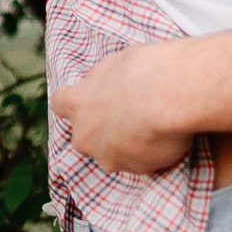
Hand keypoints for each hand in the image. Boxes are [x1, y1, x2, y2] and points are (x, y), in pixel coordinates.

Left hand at [50, 40, 200, 176]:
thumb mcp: (118, 63)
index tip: (88, 101)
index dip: (75, 104)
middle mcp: (85, 134)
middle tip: (127, 118)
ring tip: (151, 130)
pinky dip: (149, 155)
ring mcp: (107, 156)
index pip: (60, 104)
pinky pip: (139, 164)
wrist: (170, 96)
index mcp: (77, 102)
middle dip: (101, 132)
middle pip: (84, 137)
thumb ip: (107, 80)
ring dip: (125, 147)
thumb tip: (110, 85)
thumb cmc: (145, 70)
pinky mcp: (135, 169)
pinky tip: (165, 140)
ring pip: (111, 155)